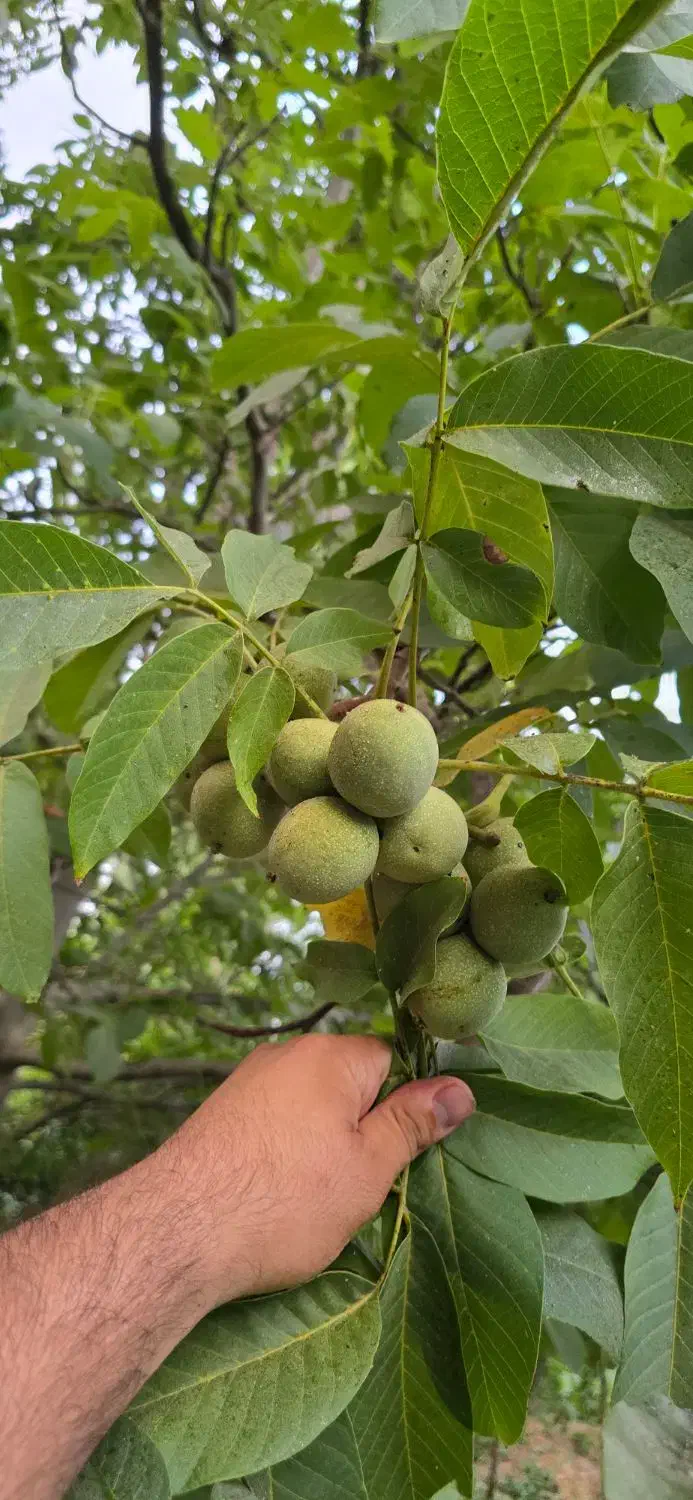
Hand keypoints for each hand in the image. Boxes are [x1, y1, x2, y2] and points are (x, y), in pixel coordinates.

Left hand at [157, 1033, 474, 1306]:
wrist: (176, 1231)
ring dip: (321, 1145)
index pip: (392, 1061)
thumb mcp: (367, 1168)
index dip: (405, 1108)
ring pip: (309, 1107)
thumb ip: (413, 1124)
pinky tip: (276, 1195)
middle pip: (348, 1083)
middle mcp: (286, 1054)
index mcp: (331, 1056)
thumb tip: (461, 1088)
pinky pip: (274, 1123)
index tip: (401, 1155)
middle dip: (360, 1130)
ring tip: (313, 1199)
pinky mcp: (220, 1114)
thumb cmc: (285, 1201)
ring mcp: (247, 1082)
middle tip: (359, 1186)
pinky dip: (284, 1153)